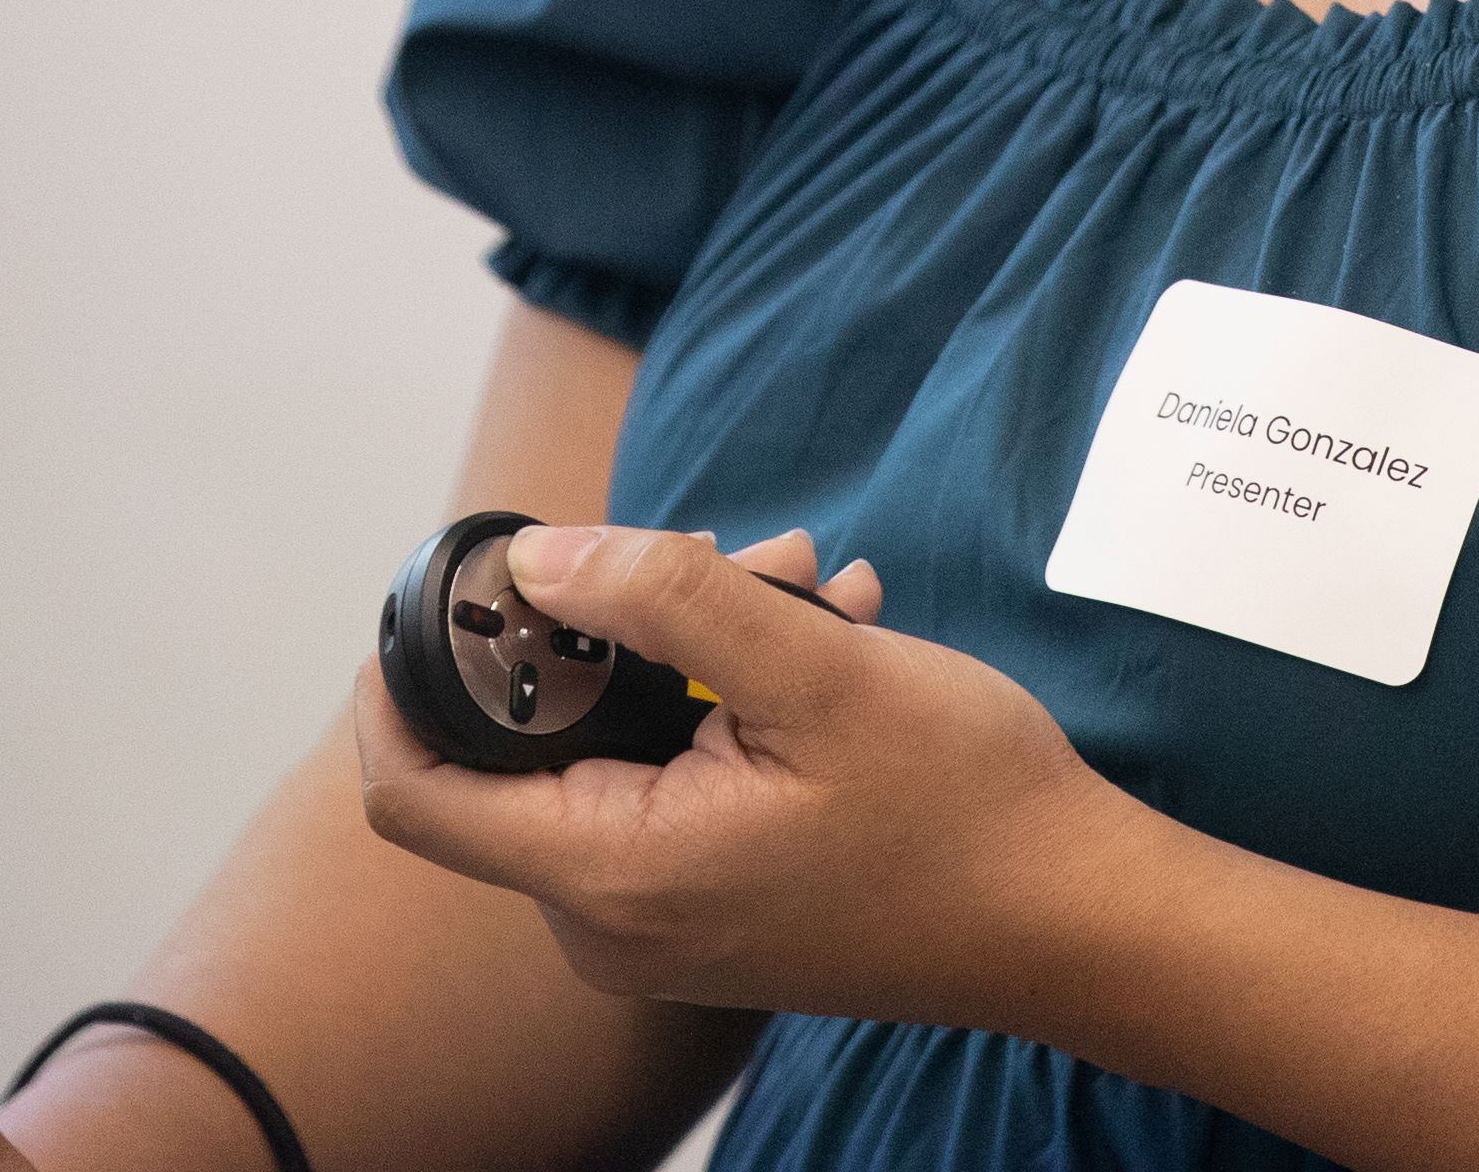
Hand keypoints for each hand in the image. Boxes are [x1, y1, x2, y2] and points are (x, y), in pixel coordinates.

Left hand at [350, 527, 1147, 1028]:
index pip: (416, 791)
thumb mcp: (815, 667)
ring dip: (687, 647)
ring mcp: (662, 923)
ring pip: (609, 750)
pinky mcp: (709, 908)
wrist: (1071, 918)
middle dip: (608, 628)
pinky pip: (666, 783)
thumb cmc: (962, 807)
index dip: (407, 677)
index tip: (461, 582)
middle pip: (529, 748)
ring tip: (802, 583)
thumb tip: (538, 562)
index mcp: (615, 876)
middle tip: (731, 555)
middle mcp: (614, 922)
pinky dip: (720, 702)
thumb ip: (665, 600)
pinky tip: (821, 634)